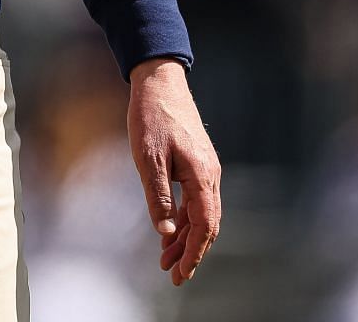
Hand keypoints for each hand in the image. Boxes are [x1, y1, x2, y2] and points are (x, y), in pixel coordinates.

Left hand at [127, 57, 220, 285]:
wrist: (160, 81)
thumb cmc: (152, 116)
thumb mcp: (147, 157)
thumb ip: (159, 195)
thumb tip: (167, 231)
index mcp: (202, 175)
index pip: (204, 226)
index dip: (194, 253)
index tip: (181, 274)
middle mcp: (210, 175)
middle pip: (207, 225)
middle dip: (191, 252)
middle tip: (173, 275)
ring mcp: (206, 169)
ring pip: (202, 214)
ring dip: (186, 238)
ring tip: (166, 259)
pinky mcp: (197, 164)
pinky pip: (196, 200)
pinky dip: (185, 219)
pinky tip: (170, 229)